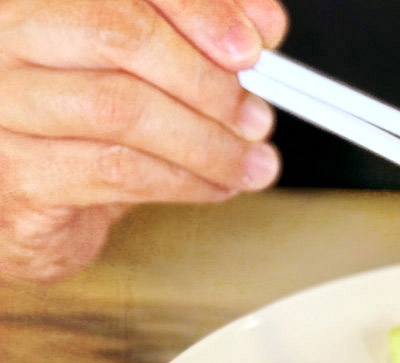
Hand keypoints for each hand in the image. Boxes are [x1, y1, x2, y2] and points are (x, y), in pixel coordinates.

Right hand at [0, 0, 287, 281]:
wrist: (29, 197)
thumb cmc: (84, 120)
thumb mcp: (141, 63)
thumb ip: (195, 34)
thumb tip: (262, 26)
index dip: (201, 10)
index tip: (253, 47)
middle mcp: (4, 32)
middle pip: (121, 35)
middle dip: (207, 82)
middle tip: (256, 118)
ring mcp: (0, 101)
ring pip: (122, 109)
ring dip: (207, 143)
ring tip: (251, 162)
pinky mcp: (11, 172)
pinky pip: (115, 170)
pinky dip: (183, 181)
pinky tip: (215, 185)